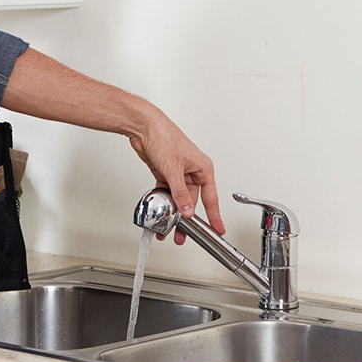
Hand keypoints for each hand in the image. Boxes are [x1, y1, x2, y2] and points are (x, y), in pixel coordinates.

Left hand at [128, 110, 223, 242]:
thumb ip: (180, 193)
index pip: (211, 197)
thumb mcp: (173, 169)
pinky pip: (167, 193)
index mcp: (202, 168)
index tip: (218, 229)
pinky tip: (160, 212)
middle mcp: (192, 171)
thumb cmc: (163, 136)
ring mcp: (178, 173)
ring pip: (178, 199)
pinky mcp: (165, 173)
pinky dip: (163, 202)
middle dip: (187, 219)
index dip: (214, 216)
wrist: (143, 127)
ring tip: (168, 227)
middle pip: (192, 201)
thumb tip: (187, 209)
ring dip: (173, 213)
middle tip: (184, 234)